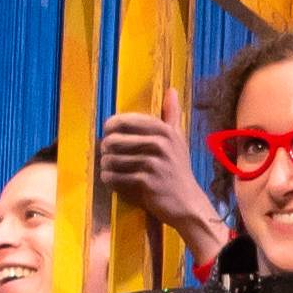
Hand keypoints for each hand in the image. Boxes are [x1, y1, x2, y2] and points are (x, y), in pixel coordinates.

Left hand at [96, 108, 206, 223]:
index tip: (111, 135)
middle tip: (110, 156)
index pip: (123, 121)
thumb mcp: (177, 139)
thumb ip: (172, 115)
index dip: (110, 128)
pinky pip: (112, 177)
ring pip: (109, 160)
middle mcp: (159, 144)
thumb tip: (171, 90)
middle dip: (106, 150)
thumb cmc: (178, 169)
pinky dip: (109, 181)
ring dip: (106, 167)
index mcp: (164, 130)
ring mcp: (152, 164)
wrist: (186, 202)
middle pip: (111, 141)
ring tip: (112, 169)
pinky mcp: (145, 182)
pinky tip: (116, 181)